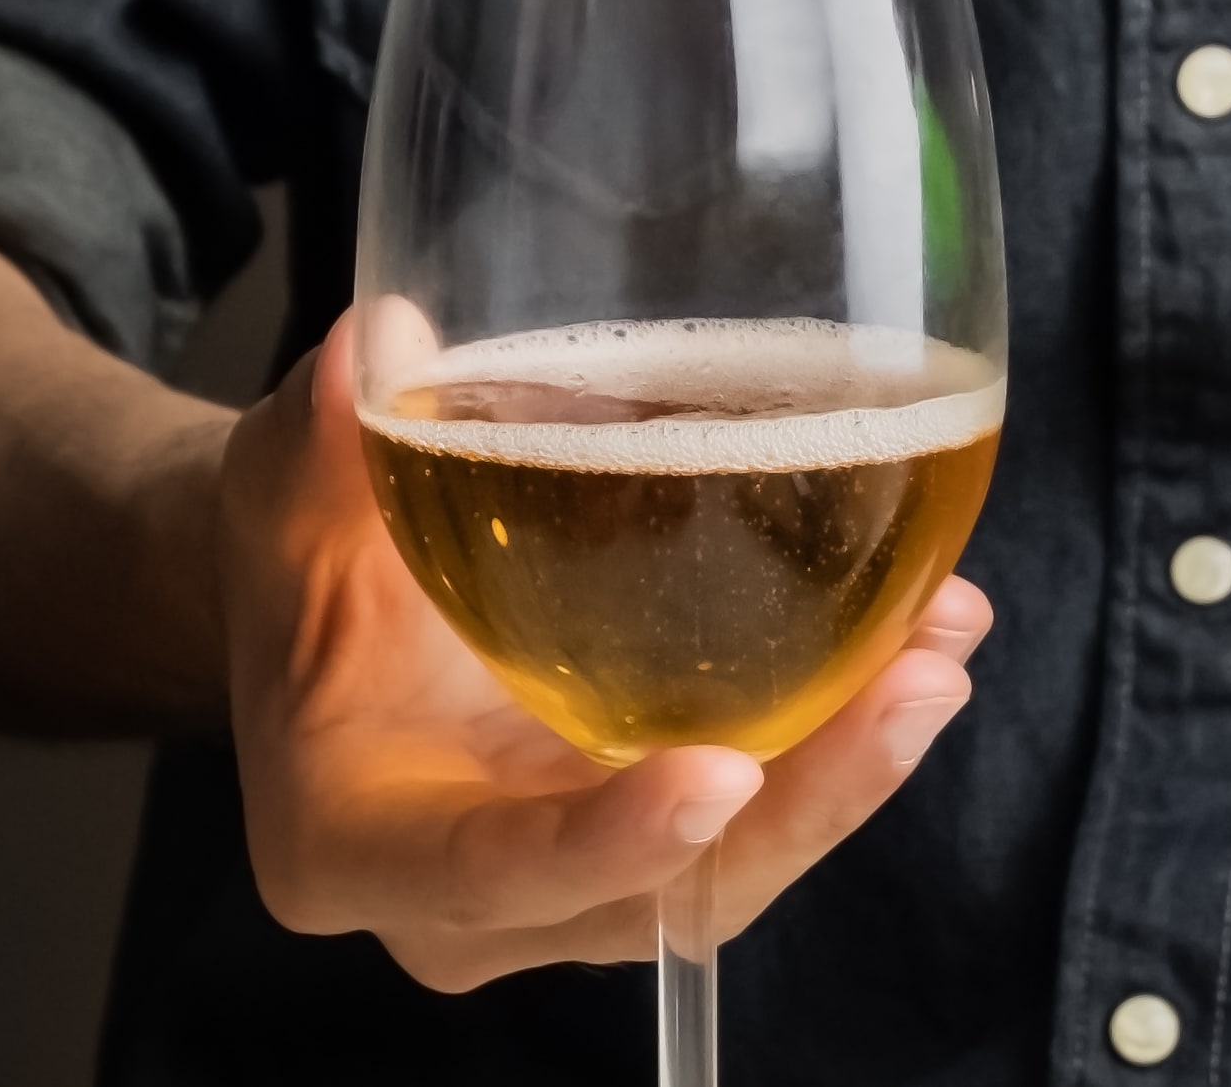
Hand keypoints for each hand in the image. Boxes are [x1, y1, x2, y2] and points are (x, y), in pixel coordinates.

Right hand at [219, 309, 991, 991]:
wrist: (329, 597)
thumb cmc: (302, 557)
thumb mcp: (285, 488)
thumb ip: (324, 434)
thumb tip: (387, 335)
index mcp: (354, 843)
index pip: (487, 872)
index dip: (605, 847)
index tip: (719, 778)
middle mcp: (476, 895)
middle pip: (660, 894)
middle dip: (805, 802)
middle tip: (914, 686)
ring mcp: (580, 868)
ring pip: (739, 858)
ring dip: (855, 762)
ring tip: (945, 644)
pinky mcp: (651, 813)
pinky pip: (767, 795)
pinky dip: (850, 721)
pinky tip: (933, 624)